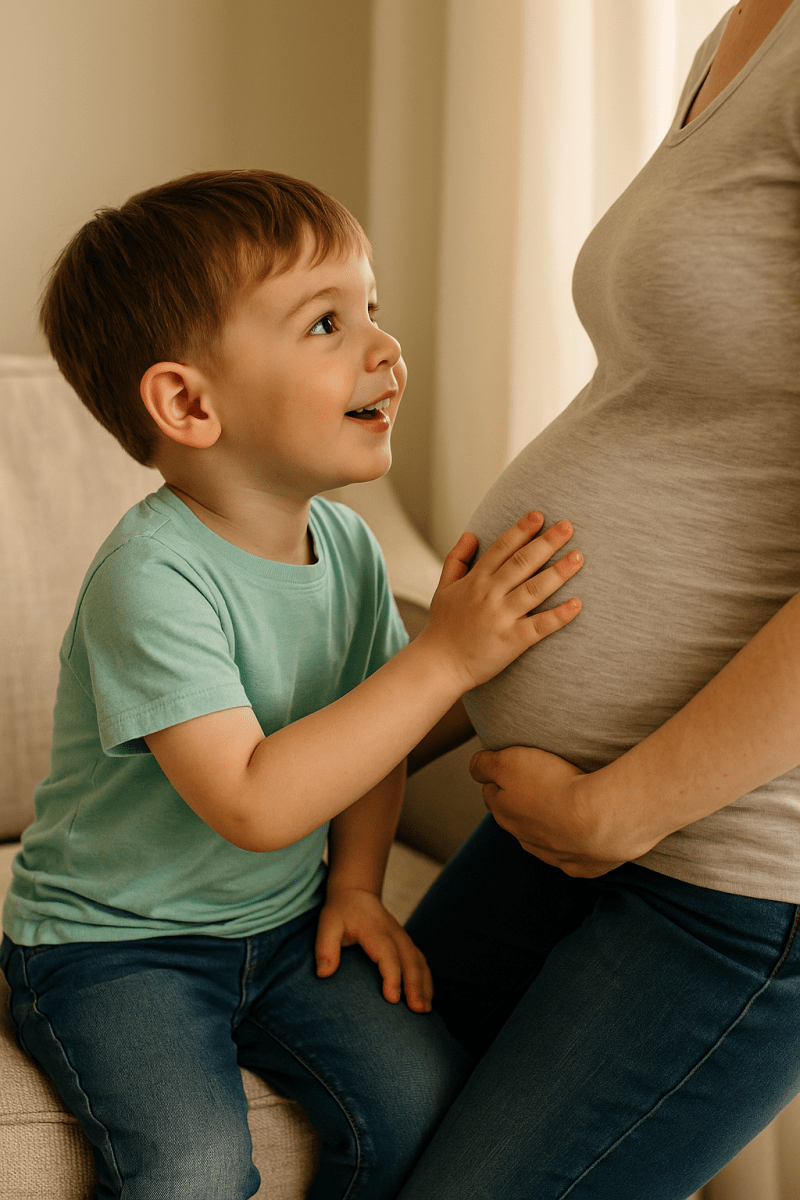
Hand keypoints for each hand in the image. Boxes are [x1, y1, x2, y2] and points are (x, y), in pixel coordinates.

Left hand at [315, 887, 432, 1012]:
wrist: (355, 893)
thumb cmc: (340, 912)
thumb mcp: (327, 925)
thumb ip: (325, 948)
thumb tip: (324, 974)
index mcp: (375, 929)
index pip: (387, 954)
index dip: (392, 976)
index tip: (393, 999)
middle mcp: (394, 933)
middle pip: (410, 959)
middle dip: (415, 985)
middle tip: (416, 1010)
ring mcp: (402, 936)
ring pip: (419, 960)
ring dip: (424, 984)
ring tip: (424, 1009)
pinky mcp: (405, 942)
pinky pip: (420, 960)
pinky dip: (426, 979)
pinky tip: (426, 997)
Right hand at [420, 512, 582, 693]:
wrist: (438, 665)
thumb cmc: (443, 627)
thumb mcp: (443, 587)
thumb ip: (456, 558)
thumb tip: (471, 533)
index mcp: (475, 580)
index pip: (502, 548)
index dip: (521, 530)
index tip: (539, 515)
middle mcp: (489, 595)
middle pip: (522, 562)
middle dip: (546, 542)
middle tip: (568, 526)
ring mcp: (501, 617)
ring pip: (534, 589)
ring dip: (558, 572)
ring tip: (578, 557)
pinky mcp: (511, 641)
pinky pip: (539, 626)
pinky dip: (559, 615)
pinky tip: (577, 604)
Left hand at [470, 746, 626, 876]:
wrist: (599, 818)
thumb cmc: (554, 785)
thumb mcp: (508, 761)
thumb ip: (484, 764)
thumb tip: (475, 767)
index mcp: (505, 813)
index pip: (491, 793)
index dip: (499, 778)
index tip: (511, 768)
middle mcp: (525, 838)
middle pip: (516, 818)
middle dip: (521, 803)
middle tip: (538, 784)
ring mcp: (554, 855)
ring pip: (543, 839)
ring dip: (549, 825)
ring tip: (565, 807)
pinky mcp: (582, 866)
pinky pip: (574, 855)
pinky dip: (577, 844)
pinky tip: (586, 832)